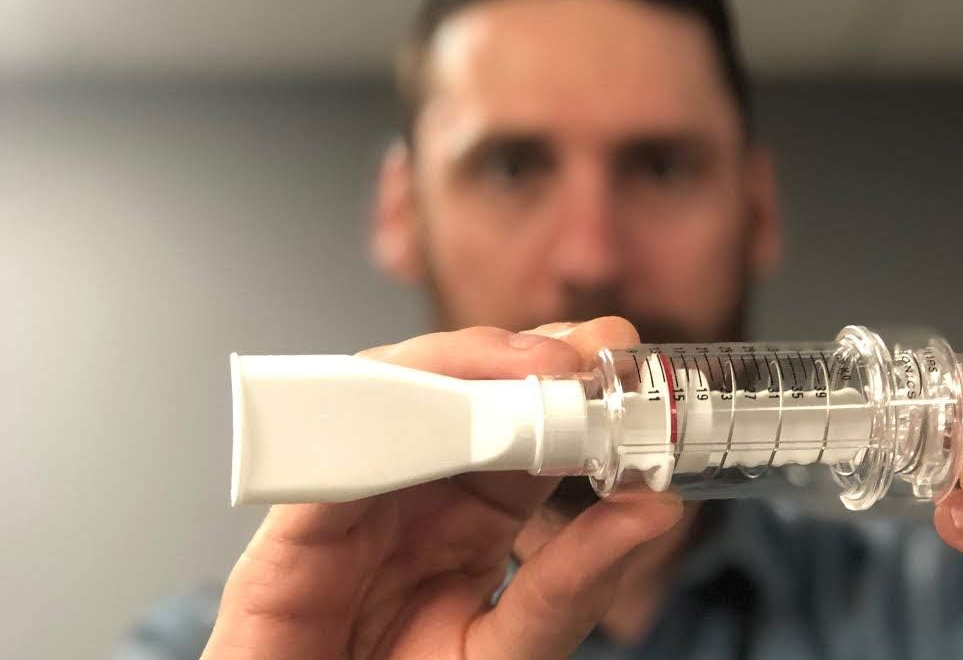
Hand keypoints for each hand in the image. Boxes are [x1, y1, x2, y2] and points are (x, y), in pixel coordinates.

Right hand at [202, 317, 682, 659]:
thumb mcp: (512, 647)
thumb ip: (575, 584)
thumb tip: (656, 510)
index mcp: (471, 513)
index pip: (524, 424)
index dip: (571, 385)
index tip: (623, 364)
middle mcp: (412, 492)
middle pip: (461, 390)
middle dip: (524, 355)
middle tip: (586, 349)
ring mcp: (351, 503)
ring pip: (394, 398)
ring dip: (464, 368)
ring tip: (532, 370)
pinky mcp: (289, 534)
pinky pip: (327, 461)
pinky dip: (379, 420)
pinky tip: (443, 410)